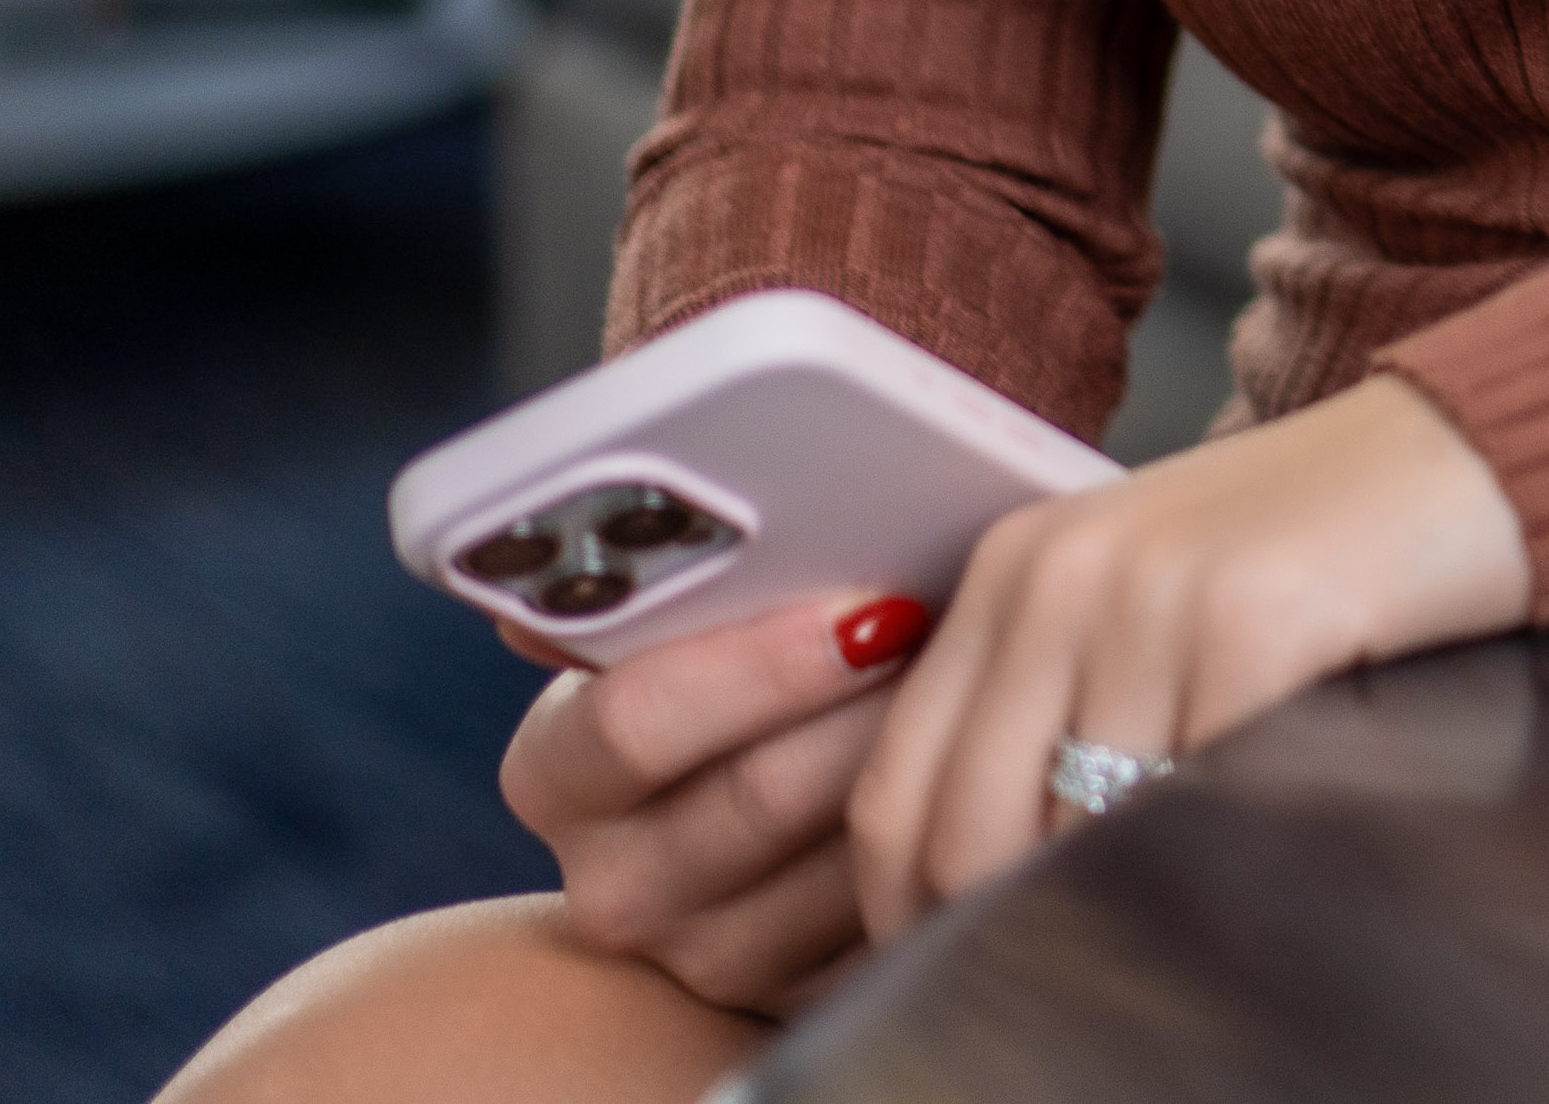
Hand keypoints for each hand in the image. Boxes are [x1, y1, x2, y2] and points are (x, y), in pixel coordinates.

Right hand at [497, 582, 941, 1017]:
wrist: (766, 779)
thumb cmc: (746, 660)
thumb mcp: (687, 616)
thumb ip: (649, 582)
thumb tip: (570, 551)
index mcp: (557, 772)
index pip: (637, 720)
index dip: (766, 660)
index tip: (873, 606)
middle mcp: (613, 884)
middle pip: (763, 793)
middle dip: (878, 703)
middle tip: (968, 632)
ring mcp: (703, 957)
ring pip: (845, 859)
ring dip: (927, 764)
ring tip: (991, 680)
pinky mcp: (795, 997)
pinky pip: (890, 914)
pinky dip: (942, 832)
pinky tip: (981, 762)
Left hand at [845, 373, 1533, 939]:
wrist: (1477, 444)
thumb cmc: (1322, 543)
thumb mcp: (1151, 596)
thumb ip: (1059, 699)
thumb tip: (980, 884)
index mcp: (1016, 565)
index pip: (896, 788)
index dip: (908, 911)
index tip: (953, 966)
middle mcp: (1063, 572)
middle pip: (965, 830)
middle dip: (998, 929)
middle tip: (1056, 984)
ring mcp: (1155, 596)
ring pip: (1078, 836)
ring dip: (1117, 906)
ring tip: (1166, 922)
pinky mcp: (1255, 624)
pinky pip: (1198, 809)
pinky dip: (1219, 867)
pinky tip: (1254, 870)